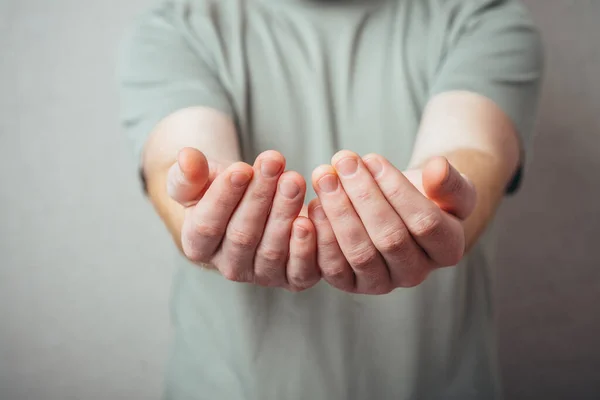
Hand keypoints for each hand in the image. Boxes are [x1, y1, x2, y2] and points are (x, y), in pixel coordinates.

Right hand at [169, 148, 319, 290]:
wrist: (256, 203)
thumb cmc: (224, 189)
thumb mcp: (202, 179)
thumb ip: (190, 173)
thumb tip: (186, 158)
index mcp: (198, 245)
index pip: (207, 226)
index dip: (224, 197)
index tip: (241, 168)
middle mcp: (229, 267)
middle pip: (242, 236)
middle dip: (259, 197)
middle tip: (274, 164)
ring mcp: (262, 276)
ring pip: (272, 250)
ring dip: (284, 213)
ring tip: (294, 180)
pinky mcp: (293, 278)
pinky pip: (302, 269)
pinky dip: (309, 245)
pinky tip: (312, 215)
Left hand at [308, 151, 475, 294]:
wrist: (402, 212)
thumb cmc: (427, 195)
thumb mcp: (449, 185)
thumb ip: (449, 180)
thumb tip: (437, 167)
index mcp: (447, 249)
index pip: (425, 223)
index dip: (397, 189)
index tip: (373, 158)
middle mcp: (415, 273)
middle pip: (389, 239)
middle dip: (363, 195)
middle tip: (343, 161)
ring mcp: (382, 283)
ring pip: (360, 254)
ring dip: (338, 212)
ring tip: (324, 177)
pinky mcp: (351, 284)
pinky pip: (334, 268)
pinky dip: (321, 237)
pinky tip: (314, 204)